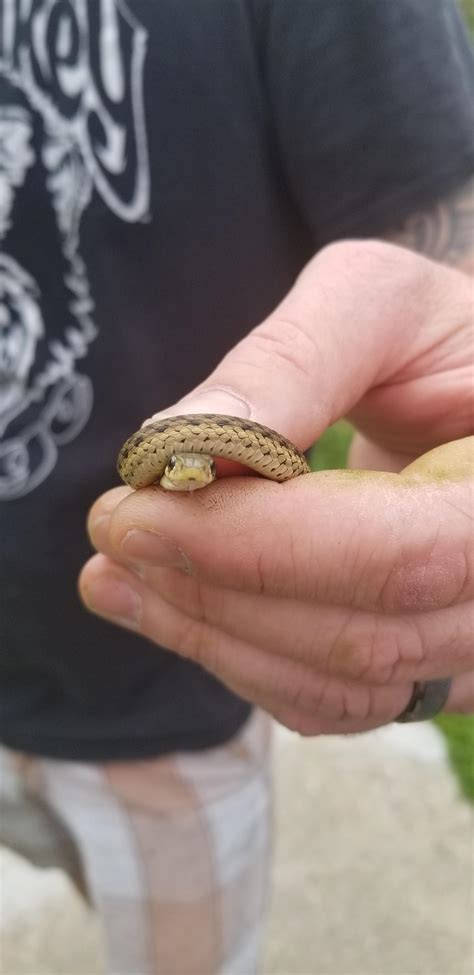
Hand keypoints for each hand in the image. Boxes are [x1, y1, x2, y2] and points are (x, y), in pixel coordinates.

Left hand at [80, 241, 473, 732]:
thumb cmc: (440, 339)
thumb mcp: (379, 305)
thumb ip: (289, 362)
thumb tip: (176, 445)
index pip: (400, 555)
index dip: (256, 546)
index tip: (135, 509)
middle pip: (364, 637)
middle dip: (214, 593)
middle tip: (111, 534)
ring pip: (344, 686)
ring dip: (211, 637)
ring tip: (115, 576)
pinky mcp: (437, 669)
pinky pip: (336, 700)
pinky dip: (241, 661)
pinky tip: (173, 608)